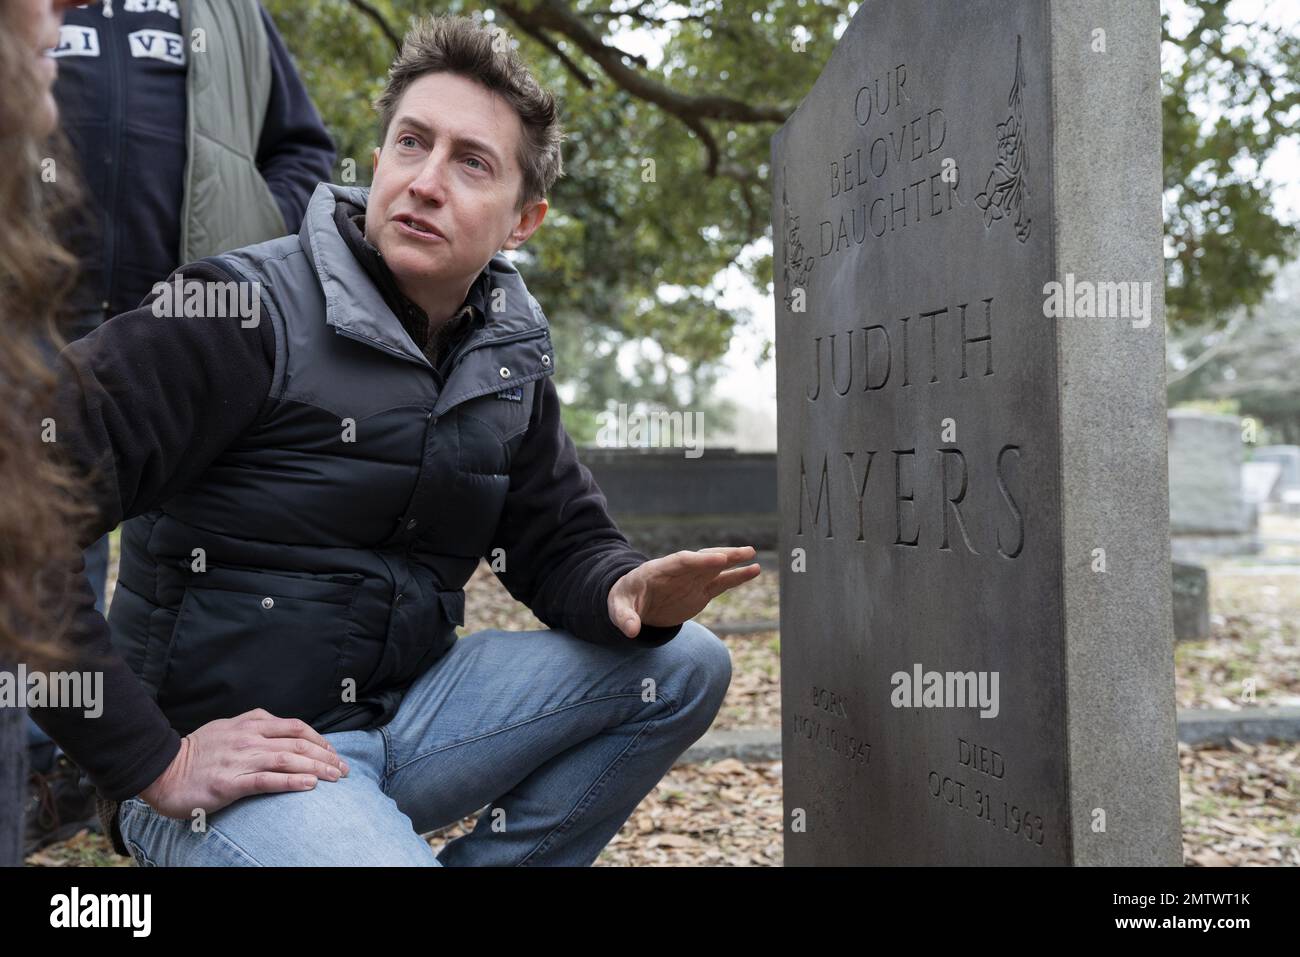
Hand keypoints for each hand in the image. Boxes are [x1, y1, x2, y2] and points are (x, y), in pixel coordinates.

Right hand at [137, 708, 349, 818]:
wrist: (163, 770)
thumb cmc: (198, 753)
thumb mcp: (230, 728)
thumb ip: (256, 728)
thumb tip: (285, 735)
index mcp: (251, 723)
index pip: (296, 727)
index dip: (320, 739)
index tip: (334, 753)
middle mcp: (249, 738)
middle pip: (298, 743)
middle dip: (326, 756)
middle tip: (344, 770)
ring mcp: (240, 759)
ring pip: (288, 760)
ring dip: (317, 768)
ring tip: (336, 778)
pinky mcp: (230, 782)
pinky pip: (267, 780)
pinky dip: (292, 782)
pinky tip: (309, 785)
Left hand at [608, 545, 761, 638]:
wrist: (633, 603)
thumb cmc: (624, 601)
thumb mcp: (618, 609)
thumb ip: (625, 618)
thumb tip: (631, 631)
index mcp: (659, 570)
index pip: (682, 561)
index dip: (699, 561)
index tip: (718, 560)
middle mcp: (679, 572)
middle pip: (702, 559)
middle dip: (721, 556)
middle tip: (742, 552)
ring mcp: (692, 580)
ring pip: (716, 568)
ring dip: (734, 561)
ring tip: (753, 554)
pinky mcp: (701, 591)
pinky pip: (722, 582)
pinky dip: (737, 577)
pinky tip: (754, 570)